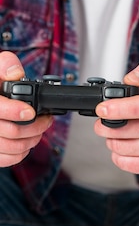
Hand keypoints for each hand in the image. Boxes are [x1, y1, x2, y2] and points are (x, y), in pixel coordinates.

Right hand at [0, 51, 52, 166]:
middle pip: (9, 131)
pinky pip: (4, 159)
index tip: (30, 111)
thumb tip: (16, 73)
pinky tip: (26, 142)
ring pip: (9, 147)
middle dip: (34, 127)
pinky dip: (20, 153)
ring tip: (39, 130)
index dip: (14, 111)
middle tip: (45, 120)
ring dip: (31, 140)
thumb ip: (5, 66)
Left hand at [94, 61, 138, 176]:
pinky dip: (119, 154)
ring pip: (119, 147)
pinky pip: (123, 162)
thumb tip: (131, 79)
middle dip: (105, 125)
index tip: (102, 109)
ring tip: (122, 132)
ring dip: (113, 139)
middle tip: (105, 120)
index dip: (118, 109)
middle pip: (124, 130)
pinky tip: (128, 145)